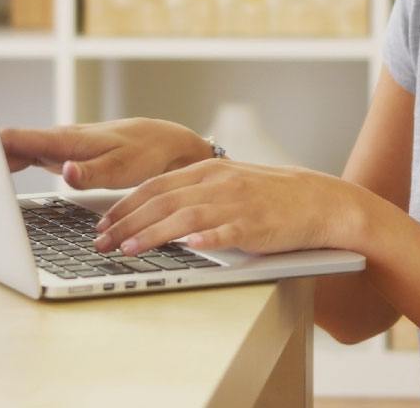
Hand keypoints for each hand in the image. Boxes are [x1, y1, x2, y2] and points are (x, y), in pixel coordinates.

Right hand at [0, 118, 212, 189]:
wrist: (161, 143)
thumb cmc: (143, 153)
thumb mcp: (121, 167)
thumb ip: (91, 172)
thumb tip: (64, 171)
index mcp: (64, 140)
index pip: (14, 138)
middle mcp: (55, 140)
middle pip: (6, 144)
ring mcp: (55, 147)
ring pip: (13, 150)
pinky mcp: (60, 155)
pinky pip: (25, 156)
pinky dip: (7, 166)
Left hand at [93, 159, 367, 256]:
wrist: (318, 201)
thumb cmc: (270, 197)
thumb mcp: (228, 183)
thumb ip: (195, 191)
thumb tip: (157, 208)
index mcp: (208, 170)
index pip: (155, 185)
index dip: (125, 204)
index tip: (102, 222)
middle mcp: (218, 183)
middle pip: (162, 201)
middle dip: (126, 223)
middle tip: (101, 242)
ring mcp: (237, 203)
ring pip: (185, 216)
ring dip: (153, 234)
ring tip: (128, 250)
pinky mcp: (255, 225)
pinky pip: (227, 231)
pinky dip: (206, 239)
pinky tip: (189, 247)